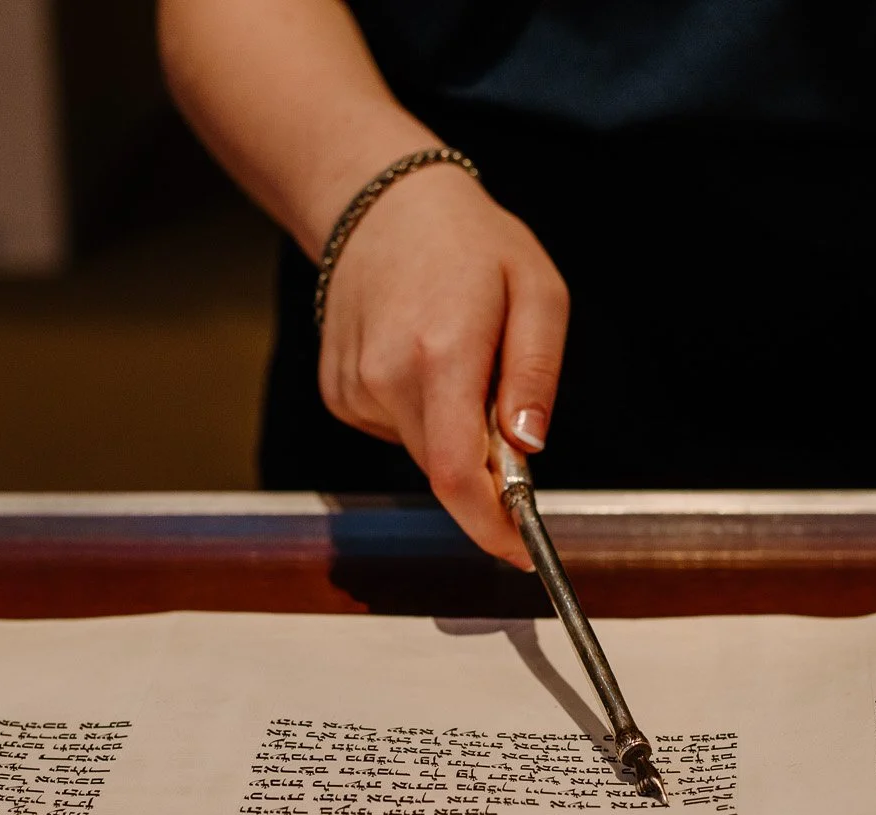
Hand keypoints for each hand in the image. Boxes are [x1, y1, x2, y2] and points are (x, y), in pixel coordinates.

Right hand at [317, 164, 568, 567]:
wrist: (380, 204)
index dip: (492, 526)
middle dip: (486, 468)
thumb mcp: (536, 290)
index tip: (521, 549)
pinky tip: (421, 354)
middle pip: (445, 472)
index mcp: (442, 353)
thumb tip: (528, 449)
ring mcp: (354, 389)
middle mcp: (386, 378)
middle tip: (504, 403)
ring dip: (454, 429)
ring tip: (457, 351)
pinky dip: (422, 412)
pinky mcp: (339, 394)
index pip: (460, 475)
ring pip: (424, 452)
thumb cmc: (469, 242)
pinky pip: (396, 430)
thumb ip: (535, 374)